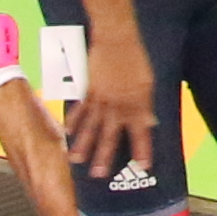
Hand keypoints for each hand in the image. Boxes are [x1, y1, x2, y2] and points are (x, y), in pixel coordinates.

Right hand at [71, 41, 161, 181]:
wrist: (117, 40)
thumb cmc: (137, 59)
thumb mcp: (148, 82)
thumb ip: (145, 105)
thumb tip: (148, 122)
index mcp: (137, 104)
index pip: (142, 133)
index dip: (143, 150)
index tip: (144, 167)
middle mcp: (117, 107)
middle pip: (109, 136)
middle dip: (104, 157)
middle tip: (98, 175)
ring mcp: (100, 101)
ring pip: (90, 128)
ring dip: (83, 146)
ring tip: (76, 160)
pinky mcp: (88, 93)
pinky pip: (80, 111)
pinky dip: (74, 122)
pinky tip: (68, 133)